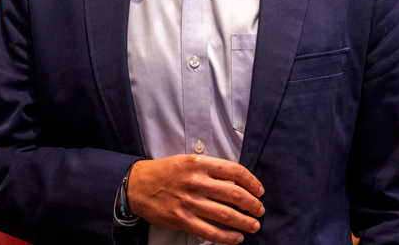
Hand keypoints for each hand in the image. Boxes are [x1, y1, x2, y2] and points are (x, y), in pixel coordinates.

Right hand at [127, 155, 263, 244]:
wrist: (138, 185)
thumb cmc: (165, 172)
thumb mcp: (188, 162)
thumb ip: (210, 170)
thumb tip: (236, 184)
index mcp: (199, 163)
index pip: (235, 171)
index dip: (252, 182)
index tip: (259, 191)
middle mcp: (195, 181)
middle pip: (235, 195)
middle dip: (253, 205)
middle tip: (260, 210)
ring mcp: (189, 202)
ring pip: (226, 215)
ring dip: (245, 222)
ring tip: (253, 226)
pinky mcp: (182, 219)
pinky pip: (210, 232)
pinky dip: (227, 237)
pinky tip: (236, 238)